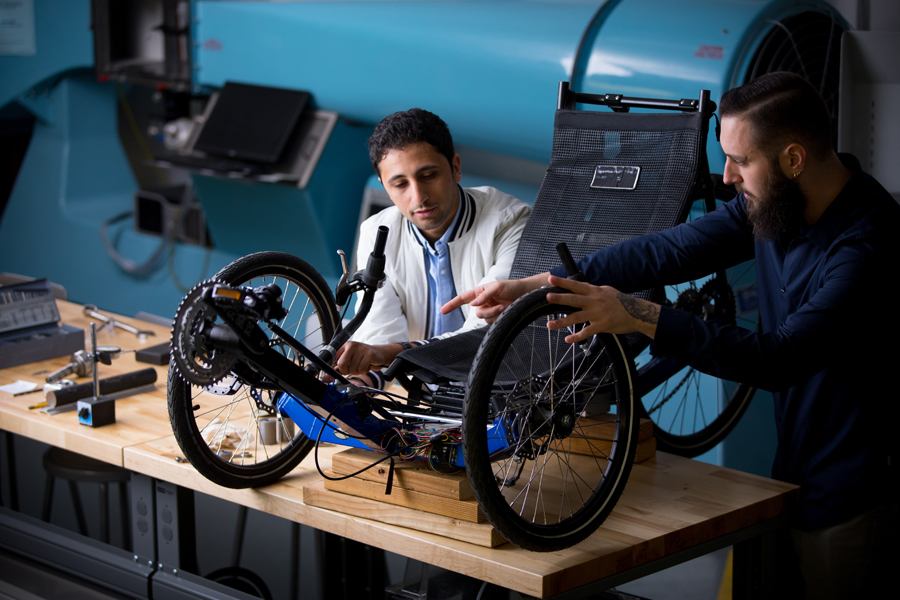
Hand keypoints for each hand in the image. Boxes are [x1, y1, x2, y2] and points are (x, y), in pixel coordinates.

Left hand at [334, 341, 400, 375]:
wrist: (379, 353)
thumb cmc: (362, 357)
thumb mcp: (350, 358)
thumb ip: (341, 364)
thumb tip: (331, 373)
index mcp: (345, 345)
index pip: (333, 356)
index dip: (334, 366)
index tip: (338, 371)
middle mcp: (352, 345)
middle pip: (341, 364)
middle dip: (345, 371)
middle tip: (351, 370)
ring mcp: (361, 349)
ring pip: (352, 368)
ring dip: (357, 372)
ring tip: (361, 367)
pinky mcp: (369, 354)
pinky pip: (361, 369)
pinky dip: (364, 371)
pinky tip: (366, 367)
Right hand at [441, 273, 548, 322]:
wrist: (526, 295)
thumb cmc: (512, 287)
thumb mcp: (497, 287)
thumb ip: (484, 295)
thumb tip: (473, 304)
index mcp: (480, 292)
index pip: (463, 299)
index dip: (452, 305)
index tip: (442, 311)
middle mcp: (483, 302)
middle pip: (477, 312)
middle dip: (488, 310)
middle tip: (500, 306)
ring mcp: (490, 310)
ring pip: (485, 318)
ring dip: (495, 313)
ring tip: (505, 306)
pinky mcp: (497, 316)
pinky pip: (492, 321)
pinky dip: (499, 317)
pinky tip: (506, 310)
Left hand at [544, 275, 658, 342]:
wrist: (637, 313)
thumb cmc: (621, 302)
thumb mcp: (606, 291)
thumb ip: (592, 291)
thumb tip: (581, 287)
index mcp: (595, 291)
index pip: (576, 285)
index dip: (563, 282)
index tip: (551, 279)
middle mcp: (595, 301)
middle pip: (574, 299)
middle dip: (560, 298)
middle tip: (547, 297)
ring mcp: (598, 313)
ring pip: (577, 317)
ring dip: (562, 322)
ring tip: (550, 325)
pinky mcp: (602, 325)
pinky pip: (587, 331)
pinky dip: (577, 336)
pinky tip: (568, 339)